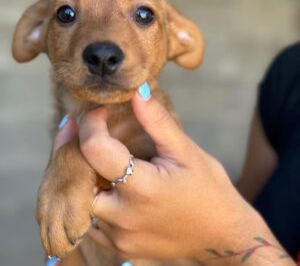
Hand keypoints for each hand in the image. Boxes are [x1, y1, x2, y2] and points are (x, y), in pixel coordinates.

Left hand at [79, 88, 278, 262]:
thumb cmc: (209, 190)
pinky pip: (93, 222)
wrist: (222, 236)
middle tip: (75, 127)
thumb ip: (157, 121)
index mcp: (142, 188)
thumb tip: (137, 92)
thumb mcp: (186, 151)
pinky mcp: (121, 250)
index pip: (95, 149)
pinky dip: (92, 198)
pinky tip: (105, 183)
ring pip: (81, 202)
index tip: (98, 111)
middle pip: (77, 179)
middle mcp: (124, 218)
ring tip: (93, 153)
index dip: (90, 123)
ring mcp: (120, 239)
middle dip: (72, 149)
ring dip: (82, 174)